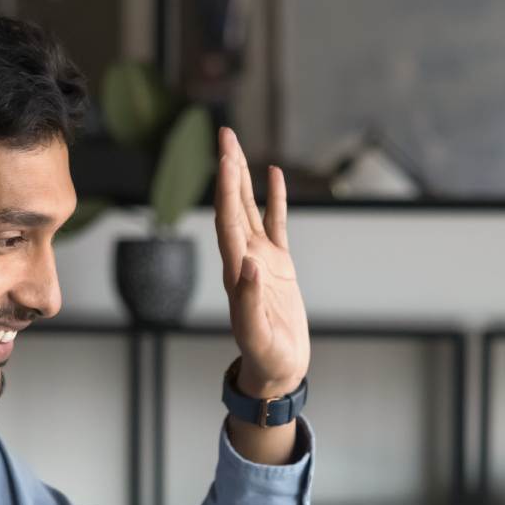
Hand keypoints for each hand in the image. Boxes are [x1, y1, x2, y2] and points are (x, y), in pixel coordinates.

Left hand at [214, 127, 309, 464]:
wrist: (278, 370)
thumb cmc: (267, 357)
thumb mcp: (257, 334)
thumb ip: (250, 301)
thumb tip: (248, 265)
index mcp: (236, 273)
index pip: (227, 222)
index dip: (225, 189)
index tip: (225, 159)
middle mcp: (243, 259)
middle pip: (232, 206)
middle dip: (229, 170)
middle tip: (225, 135)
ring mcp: (261, 260)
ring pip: (249, 209)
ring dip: (243, 178)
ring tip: (237, 145)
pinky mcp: (279, 265)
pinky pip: (276, 224)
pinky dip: (274, 199)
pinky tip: (273, 175)